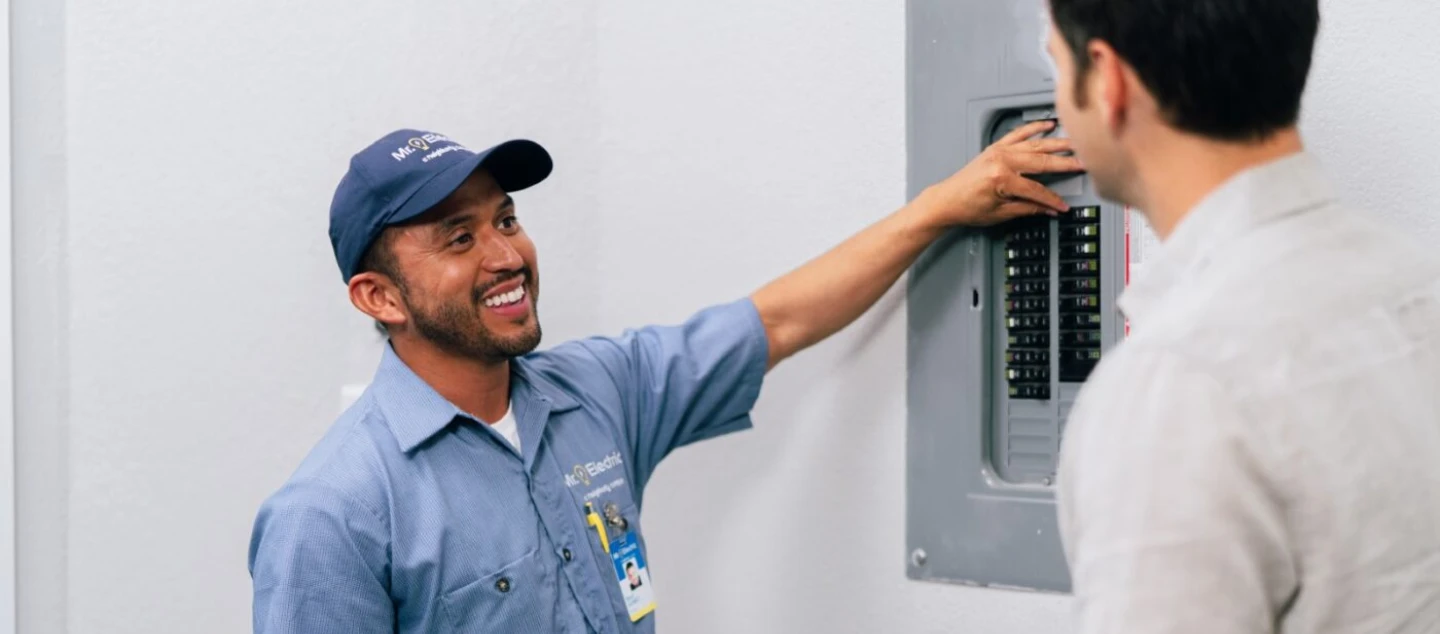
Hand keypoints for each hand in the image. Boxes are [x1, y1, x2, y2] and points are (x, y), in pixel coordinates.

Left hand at [913, 120, 1083, 227]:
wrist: (945, 200)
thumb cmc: (966, 208)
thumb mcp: (999, 214)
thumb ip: (1027, 208)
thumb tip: (1048, 209)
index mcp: (1001, 179)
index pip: (1036, 190)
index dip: (1052, 200)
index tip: (1062, 207)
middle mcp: (1000, 161)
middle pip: (1042, 162)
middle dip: (1066, 164)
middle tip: (1085, 164)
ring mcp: (998, 151)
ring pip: (1035, 144)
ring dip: (1057, 143)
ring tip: (1076, 143)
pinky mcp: (995, 148)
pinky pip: (1018, 133)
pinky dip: (1034, 128)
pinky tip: (1049, 125)